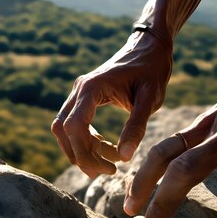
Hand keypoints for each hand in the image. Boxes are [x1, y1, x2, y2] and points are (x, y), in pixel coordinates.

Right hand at [51, 31, 172, 177]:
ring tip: (111, 163)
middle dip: (81, 156)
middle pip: (63, 130)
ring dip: (82, 150)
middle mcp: (79, 90)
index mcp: (92, 88)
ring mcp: (79, 93)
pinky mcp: (84, 98)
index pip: (74, 126)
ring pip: (65, 129)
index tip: (108, 168)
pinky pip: (74, 124)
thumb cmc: (153, 70)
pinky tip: (108, 148)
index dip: (85, 153)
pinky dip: (86, 141)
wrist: (150, 47)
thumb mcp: (150, 99)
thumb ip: (136, 127)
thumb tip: (125, 158)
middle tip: (108, 171)